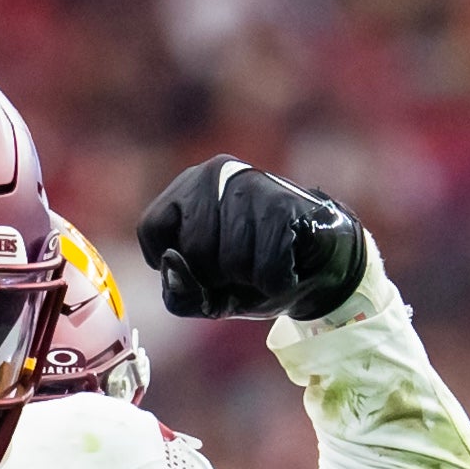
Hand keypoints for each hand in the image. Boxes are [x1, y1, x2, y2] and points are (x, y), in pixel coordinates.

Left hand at [137, 159, 367, 322]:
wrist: (318, 266)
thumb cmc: (253, 274)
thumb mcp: (207, 294)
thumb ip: (177, 291)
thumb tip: (170, 262)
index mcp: (187, 188)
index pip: (151, 229)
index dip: (175, 264)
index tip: (202, 264)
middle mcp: (214, 174)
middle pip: (192, 250)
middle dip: (216, 276)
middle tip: (240, 267)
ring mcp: (251, 184)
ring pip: (230, 261)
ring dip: (249, 280)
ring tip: (263, 263)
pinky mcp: (284, 204)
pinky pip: (265, 267)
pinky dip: (275, 283)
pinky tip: (286, 265)